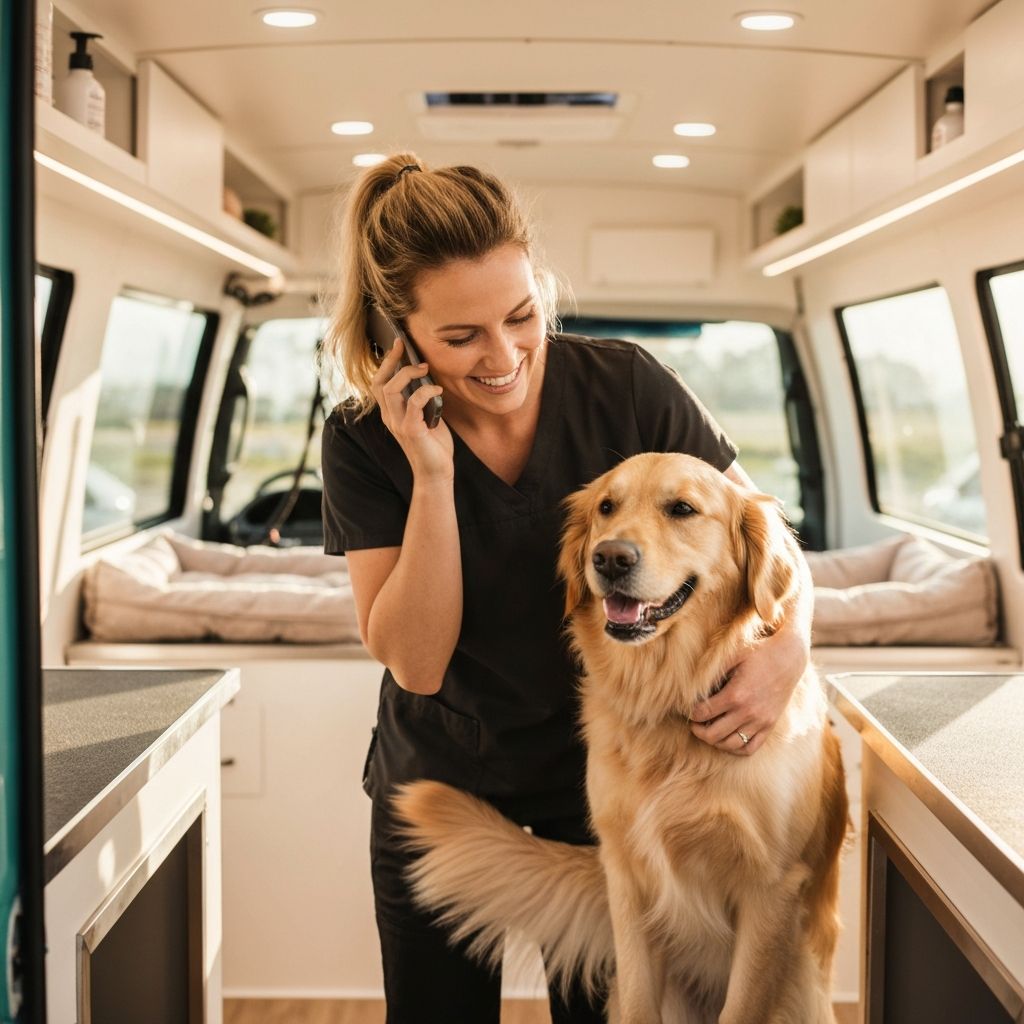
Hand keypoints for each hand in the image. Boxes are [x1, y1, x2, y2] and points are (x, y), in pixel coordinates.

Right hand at [371, 338, 453, 480]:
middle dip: (392, 361)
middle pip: (380, 382)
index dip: (386, 362)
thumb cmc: (433, 445)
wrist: (436, 473)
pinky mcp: (410, 430)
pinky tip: (438, 390)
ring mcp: (397, 424)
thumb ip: (421, 399)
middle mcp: (389, 417)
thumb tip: (428, 376)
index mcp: (390, 413)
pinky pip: (413, 402)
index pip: (379, 383)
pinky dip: (425, 391)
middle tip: (406, 347)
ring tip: (425, 368)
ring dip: (408, 374)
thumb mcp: (426, 417)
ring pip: (390, 389)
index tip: (398, 344)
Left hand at [688, 628, 808, 755]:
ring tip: (708, 731)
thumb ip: (712, 671)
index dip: (691, 714)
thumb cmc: (758, 653)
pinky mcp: (769, 726)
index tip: (688, 710)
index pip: (703, 713)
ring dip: (715, 741)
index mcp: (735, 694)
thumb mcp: (733, 656)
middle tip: (694, 724)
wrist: (789, 657)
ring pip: (730, 745)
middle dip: (698, 731)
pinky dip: (735, 748)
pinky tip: (727, 740)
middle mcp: (747, 712)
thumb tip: (691, 686)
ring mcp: (760, 722)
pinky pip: (750, 748)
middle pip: (713, 734)